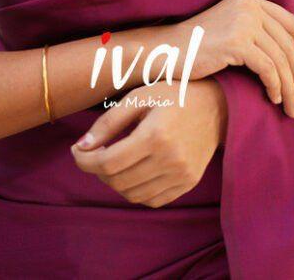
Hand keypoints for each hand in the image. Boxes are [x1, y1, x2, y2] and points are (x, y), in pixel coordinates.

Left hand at [69, 78, 223, 207]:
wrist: (216, 105)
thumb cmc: (174, 94)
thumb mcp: (139, 97)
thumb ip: (108, 122)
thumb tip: (82, 146)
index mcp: (155, 135)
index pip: (108, 163)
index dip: (85, 161)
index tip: (77, 151)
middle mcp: (170, 160)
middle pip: (118, 181)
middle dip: (97, 170)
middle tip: (93, 153)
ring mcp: (181, 175)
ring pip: (133, 195)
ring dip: (115, 182)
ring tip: (113, 161)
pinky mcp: (188, 183)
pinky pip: (152, 200)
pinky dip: (135, 191)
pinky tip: (133, 171)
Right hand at [171, 0, 293, 118]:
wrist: (166, 50)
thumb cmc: (198, 47)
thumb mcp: (232, 29)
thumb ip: (258, 32)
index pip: (292, 23)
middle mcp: (249, 5)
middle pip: (289, 44)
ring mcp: (243, 21)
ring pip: (281, 59)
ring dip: (291, 88)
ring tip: (293, 108)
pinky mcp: (236, 41)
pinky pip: (268, 68)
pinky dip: (275, 87)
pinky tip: (274, 99)